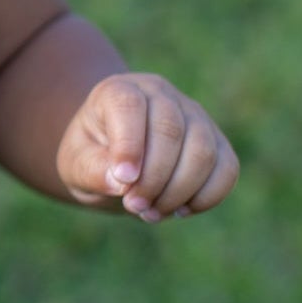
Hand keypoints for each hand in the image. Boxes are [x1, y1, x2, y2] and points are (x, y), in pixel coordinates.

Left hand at [57, 73, 238, 221]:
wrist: (112, 159)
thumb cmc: (90, 157)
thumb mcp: (75, 165)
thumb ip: (91, 170)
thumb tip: (120, 182)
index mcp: (118, 90)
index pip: (129, 106)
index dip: (129, 145)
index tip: (123, 182)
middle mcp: (160, 94)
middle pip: (170, 130)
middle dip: (153, 178)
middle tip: (134, 206)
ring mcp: (193, 114)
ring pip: (202, 151)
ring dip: (179, 191)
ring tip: (152, 212)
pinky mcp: (216, 141)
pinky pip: (227, 168)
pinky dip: (207, 196)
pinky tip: (181, 209)